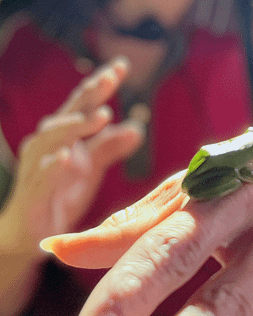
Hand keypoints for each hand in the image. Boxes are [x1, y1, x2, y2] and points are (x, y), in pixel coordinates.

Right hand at [1, 57, 141, 254]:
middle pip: (69, 113)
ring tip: (99, 116)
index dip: (100, 83)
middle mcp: (47, 143)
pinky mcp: (34, 191)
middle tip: (110, 77)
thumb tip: (138, 127)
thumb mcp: (91, 167)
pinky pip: (42, 175)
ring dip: (76, 126)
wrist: (31, 230)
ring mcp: (38, 166)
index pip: (84, 103)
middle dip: (89, 94)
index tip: (121, 65)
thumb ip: (110, 146)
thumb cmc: (59, 192)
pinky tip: (66, 155)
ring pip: (53, 138)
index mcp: (64, 136)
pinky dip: (53, 164)